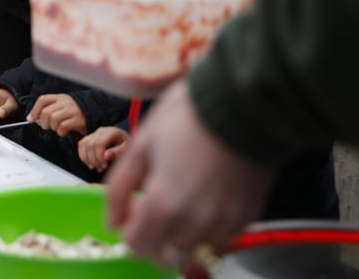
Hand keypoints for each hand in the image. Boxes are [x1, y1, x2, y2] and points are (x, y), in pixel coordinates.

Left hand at [28, 94, 87, 135]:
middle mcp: (65, 102)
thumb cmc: (75, 112)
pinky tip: (63, 131)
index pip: (43, 100)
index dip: (34, 110)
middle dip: (43, 122)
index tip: (31, 119)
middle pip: (46, 112)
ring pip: (53, 119)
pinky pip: (63, 127)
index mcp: (60, 97)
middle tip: (46, 126)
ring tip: (56, 128)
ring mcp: (72, 110)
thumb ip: (49, 109)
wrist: (95, 112)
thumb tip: (33, 118)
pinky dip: (60, 132)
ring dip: (52, 127)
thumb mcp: (62, 106)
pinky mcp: (78, 120)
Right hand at [78, 126, 129, 171]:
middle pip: (89, 144)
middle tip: (101, 168)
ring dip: (87, 159)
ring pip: (83, 144)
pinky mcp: (90, 137)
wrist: (125, 142)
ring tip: (96, 167)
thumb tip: (106, 156)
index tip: (105, 165)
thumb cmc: (127, 146)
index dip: (99, 157)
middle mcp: (101, 131)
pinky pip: (81, 145)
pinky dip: (84, 156)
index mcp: (111, 132)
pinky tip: (91, 163)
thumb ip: (117, 152)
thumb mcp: (127, 150)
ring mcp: (94, 133)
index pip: (99, 143)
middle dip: (93, 160)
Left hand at [105, 81, 274, 263]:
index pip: (137, 246)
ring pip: (193, 251)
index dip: (129, 230)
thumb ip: (120, 187)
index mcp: (163, 203)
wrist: (243, 104)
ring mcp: (224, 222)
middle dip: (154, 236)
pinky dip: (208, 230)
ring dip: (180, 234)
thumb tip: (111, 221)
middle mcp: (194, 222)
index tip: (134, 208)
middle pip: (164, 254)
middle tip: (156, 206)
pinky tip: (205, 201)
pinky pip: (220, 240)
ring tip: (182, 200)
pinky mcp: (246, 217)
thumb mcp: (141, 144)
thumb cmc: (189, 117)